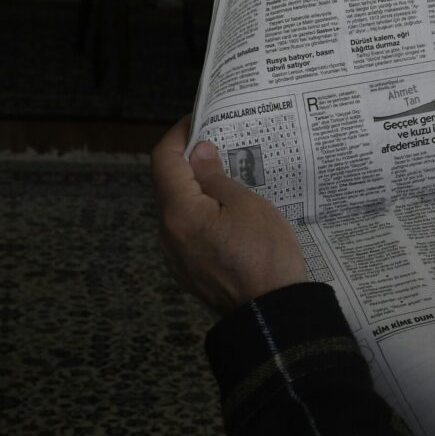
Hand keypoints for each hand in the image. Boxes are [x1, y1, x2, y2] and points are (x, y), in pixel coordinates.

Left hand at [151, 116, 306, 314]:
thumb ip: (217, 177)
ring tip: (232, 184)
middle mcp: (168, 234)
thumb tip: (198, 154)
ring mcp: (176, 257)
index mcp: (179, 212)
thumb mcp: (248, 205)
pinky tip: (231, 219)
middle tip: (221, 148)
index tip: (196, 120)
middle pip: (169, 187)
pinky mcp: (189, 273)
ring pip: (180, 212)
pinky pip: (189, 235)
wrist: (271, 314)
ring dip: (198, 193)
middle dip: (190, 164)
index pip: (164, 161)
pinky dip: (203, 218)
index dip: (177, 136)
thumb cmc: (265, 255)